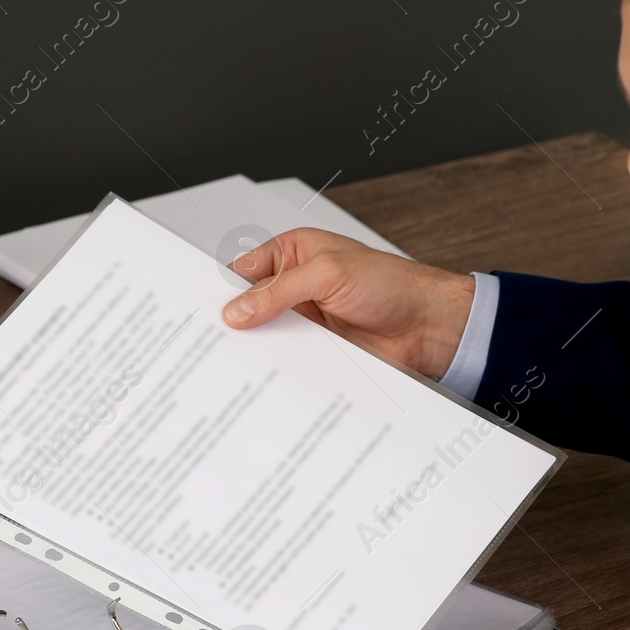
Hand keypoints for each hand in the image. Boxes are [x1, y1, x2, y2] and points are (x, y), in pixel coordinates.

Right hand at [221, 227, 475, 378]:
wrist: (431, 326)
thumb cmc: (393, 284)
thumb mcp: (328, 275)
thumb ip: (279, 292)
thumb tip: (238, 311)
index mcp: (294, 252)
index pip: (244, 270)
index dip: (222, 289)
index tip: (199, 310)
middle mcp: (297, 285)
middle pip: (251, 307)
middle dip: (235, 323)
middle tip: (209, 342)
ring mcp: (308, 319)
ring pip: (269, 337)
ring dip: (258, 349)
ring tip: (232, 365)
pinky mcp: (319, 349)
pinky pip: (290, 360)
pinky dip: (281, 368)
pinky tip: (268, 377)